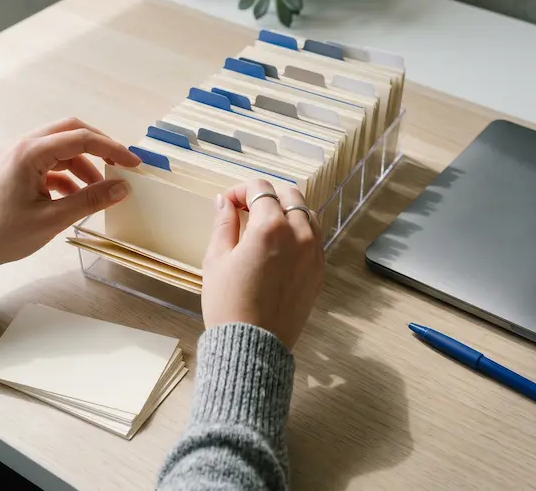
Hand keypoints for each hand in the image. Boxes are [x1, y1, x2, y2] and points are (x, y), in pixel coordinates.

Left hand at [0, 118, 140, 269]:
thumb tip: (122, 187)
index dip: (112, 150)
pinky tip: (75, 196)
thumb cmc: (5, 233)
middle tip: (120, 166)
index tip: (133, 164)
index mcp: (30, 153)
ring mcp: (18, 154)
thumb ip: (90, 200)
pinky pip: (50, 160)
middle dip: (99, 147)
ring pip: (61, 146)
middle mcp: (23, 145)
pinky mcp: (16, 167)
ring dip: (84, 163)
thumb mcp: (53, 219)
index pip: (81, 139)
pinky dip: (68, 173)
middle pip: (71, 131)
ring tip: (98, 190)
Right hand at [201, 180, 324, 349]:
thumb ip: (223, 224)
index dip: (241, 190)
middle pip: (289, 195)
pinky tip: (281, 244)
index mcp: (270, 227)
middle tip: (247, 209)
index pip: (260, 190)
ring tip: (265, 225)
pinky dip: (299, 231)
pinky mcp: (320, 271)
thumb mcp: (216, 260)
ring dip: (287, 210)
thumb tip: (224, 202)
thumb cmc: (229, 304)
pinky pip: (315, 238)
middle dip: (267, 195)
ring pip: (307, 214)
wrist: (254, 346)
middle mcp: (299, 234)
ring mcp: (314, 253)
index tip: (229, 203)